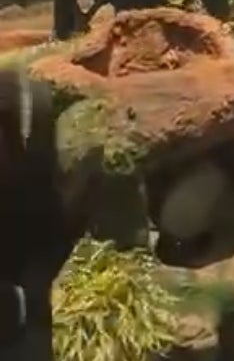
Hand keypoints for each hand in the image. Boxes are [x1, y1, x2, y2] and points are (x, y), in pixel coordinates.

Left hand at [0, 70, 75, 298]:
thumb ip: (87, 184)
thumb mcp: (72, 223)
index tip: (30, 78)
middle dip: (6, 89)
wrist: (4, 285)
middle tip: (6, 75)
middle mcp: (15, 162)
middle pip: (8, 110)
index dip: (35, 92)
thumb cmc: (38, 256)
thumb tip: (98, 145)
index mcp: (40, 166)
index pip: (40, 114)